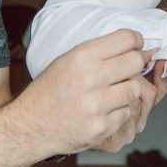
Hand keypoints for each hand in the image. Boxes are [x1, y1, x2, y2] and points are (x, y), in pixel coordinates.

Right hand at [16, 29, 154, 156]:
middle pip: (136, 62)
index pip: (127, 39)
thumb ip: (99, 51)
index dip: (136, 41)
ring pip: (135, 89)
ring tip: (112, 93)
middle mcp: (90, 78)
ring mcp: (96, 105)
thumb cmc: (49, 91)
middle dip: (136, 64)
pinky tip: (104, 111)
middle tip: (128, 69)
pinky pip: (127, 113)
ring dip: (127, 90)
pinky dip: (119, 112)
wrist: (30, 126)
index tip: (137, 46)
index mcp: (81, 57)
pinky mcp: (101, 126)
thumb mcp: (67, 60)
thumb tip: (135, 45)